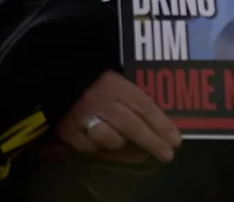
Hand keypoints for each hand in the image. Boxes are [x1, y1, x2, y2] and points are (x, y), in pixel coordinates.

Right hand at [55, 70, 181, 163]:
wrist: (57, 78)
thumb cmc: (95, 78)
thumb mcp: (118, 80)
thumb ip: (134, 99)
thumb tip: (159, 122)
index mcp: (116, 86)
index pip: (144, 106)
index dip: (161, 124)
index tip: (176, 140)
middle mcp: (102, 103)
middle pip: (133, 126)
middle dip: (152, 143)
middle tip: (167, 155)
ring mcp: (85, 119)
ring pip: (112, 140)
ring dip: (122, 143)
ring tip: (127, 142)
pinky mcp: (69, 132)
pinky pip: (91, 148)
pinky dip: (100, 148)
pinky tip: (104, 144)